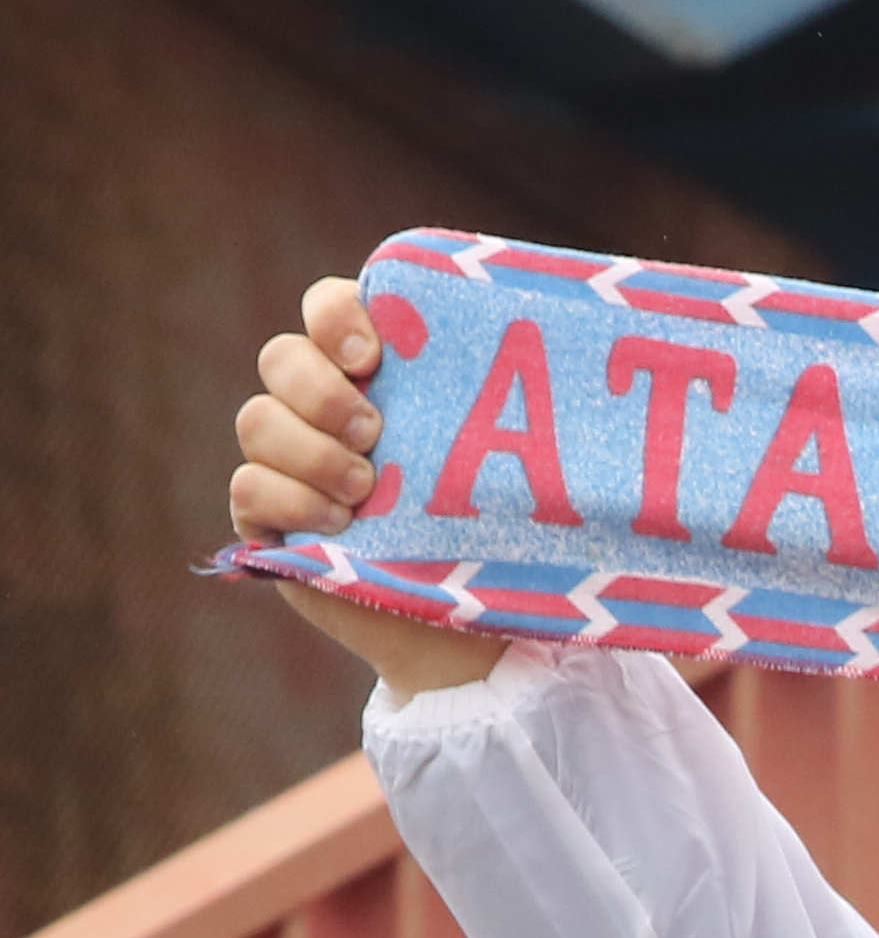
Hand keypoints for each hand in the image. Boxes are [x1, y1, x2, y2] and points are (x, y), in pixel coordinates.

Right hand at [230, 275, 496, 694]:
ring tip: (367, 489)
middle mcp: (325, 408)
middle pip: (281, 358)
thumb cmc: (504, 531)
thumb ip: (503, 402)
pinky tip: (341, 523)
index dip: (336, 316)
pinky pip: (248, 486)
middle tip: (375, 433)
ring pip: (257, 419)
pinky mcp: (271, 518)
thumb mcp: (511, 463)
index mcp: (378, 375)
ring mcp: (292, 462)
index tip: (374, 355)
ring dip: (311, 451)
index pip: (329, 308)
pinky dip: (290, 499)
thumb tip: (571, 341)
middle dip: (321, 391)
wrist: (479, 629)